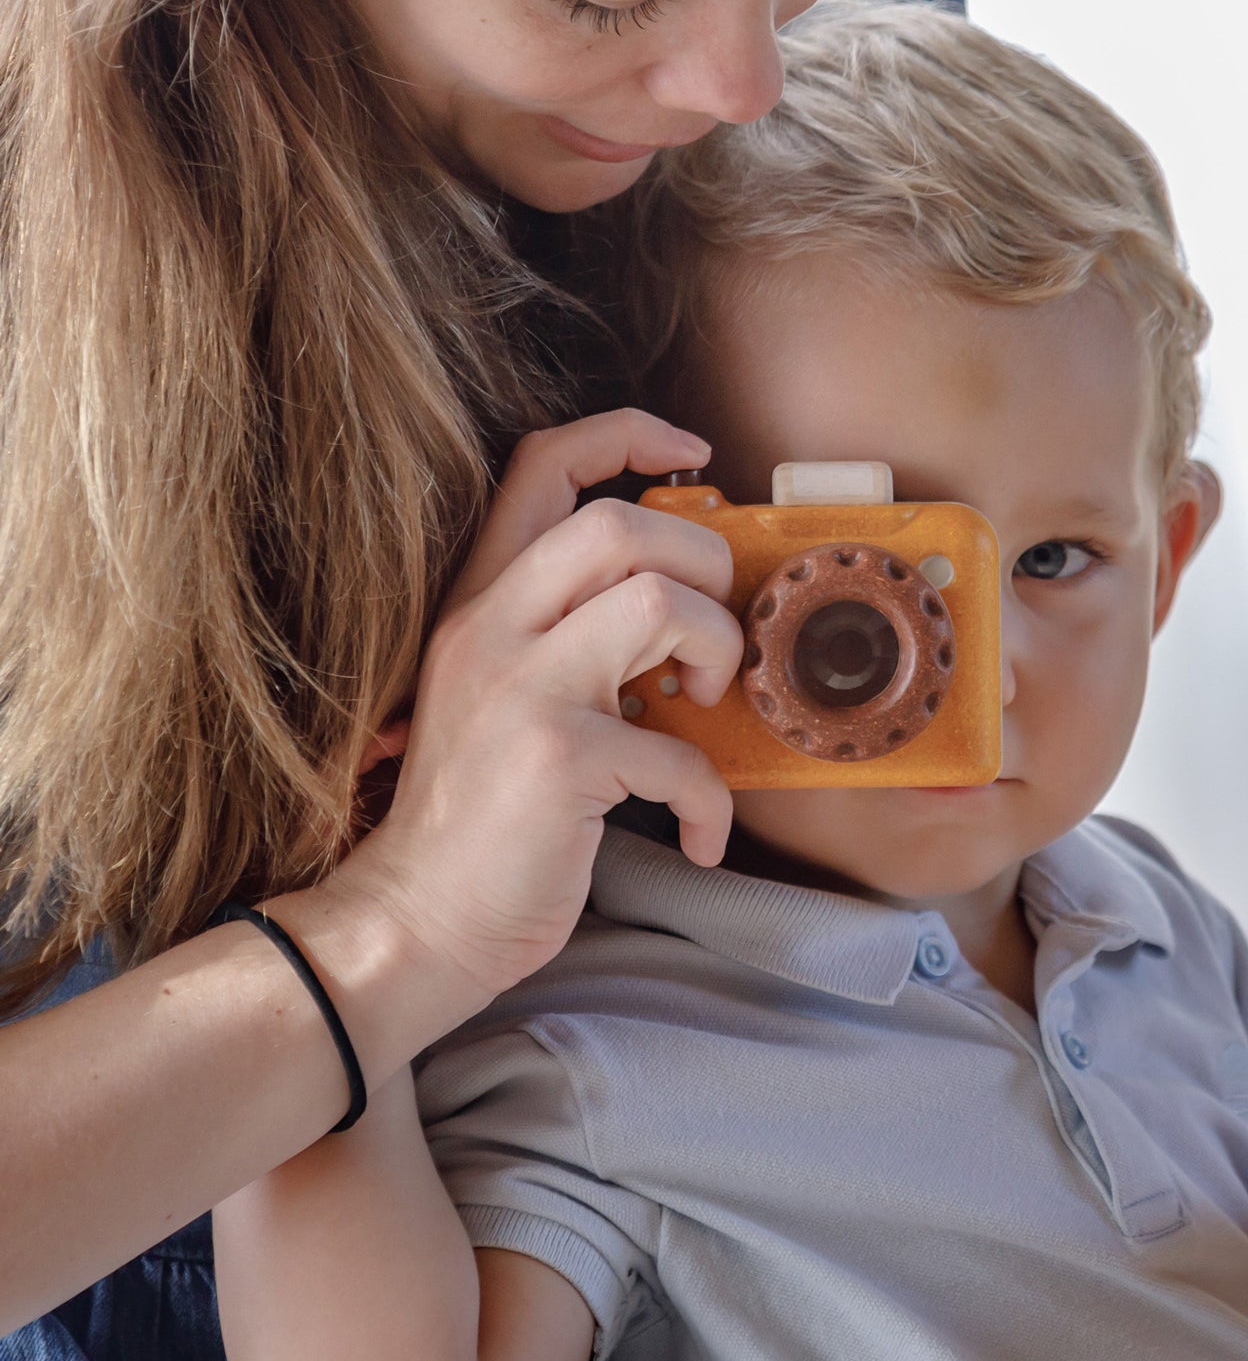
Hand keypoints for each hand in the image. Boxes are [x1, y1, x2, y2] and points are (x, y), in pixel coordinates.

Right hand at [325, 409, 742, 1018]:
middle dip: (702, 564)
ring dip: (718, 652)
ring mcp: (521, 689)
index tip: (694, 457)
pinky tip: (697, 835)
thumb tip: (682, 612)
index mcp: (479, 603)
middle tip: (706, 640)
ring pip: (660, 603)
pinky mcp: (558, 760)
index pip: (542, 464)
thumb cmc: (481, 821)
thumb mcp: (502, 698)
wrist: (415, 924)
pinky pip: (683, 753)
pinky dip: (712, 801)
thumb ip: (568, 639)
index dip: (627, 436)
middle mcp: (491, 628)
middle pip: (621, 523)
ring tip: (705, 711)